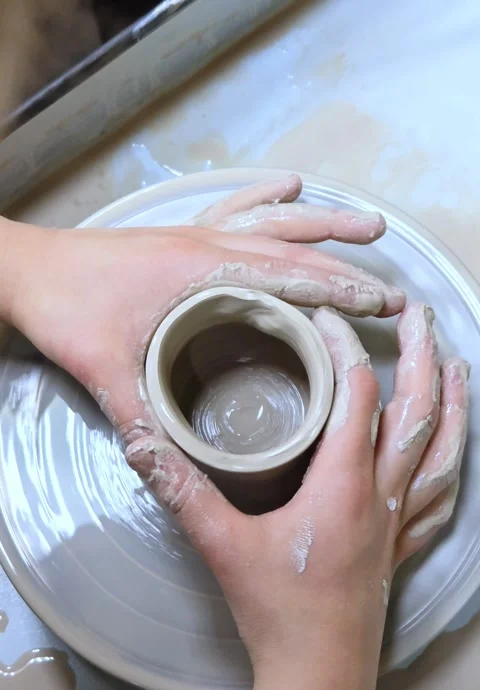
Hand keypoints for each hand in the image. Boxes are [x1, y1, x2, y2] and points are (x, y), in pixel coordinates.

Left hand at [2, 173, 399, 460]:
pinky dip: (267, 199)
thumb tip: (171, 464)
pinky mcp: (179, 234)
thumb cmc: (66, 309)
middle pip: (293, 250)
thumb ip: (142, 420)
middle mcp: (207, 245)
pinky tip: (289, 186)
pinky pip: (235, 208)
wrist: (26, 269)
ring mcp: (195, 234)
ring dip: (321, 225)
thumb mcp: (106, 371)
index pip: (286, 279)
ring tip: (366, 225)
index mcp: (200, 274)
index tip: (378, 305)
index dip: (336, 292)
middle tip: (389, 287)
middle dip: (346, 267)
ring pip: (273, 222)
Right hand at [175, 302, 468, 689]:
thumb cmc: (277, 616)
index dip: (343, 349)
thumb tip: (143, 445)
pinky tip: (455, 455)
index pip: (356, 395)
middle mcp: (382, 498)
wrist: (318, 680)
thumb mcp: (221, 547)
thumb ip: (183, 491)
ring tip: (458, 367)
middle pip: (416, 413)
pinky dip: (452, 465)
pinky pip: (440, 499)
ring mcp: (398, 526)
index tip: (325, 319)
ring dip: (453, 405)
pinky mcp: (401, 551)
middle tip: (419, 317)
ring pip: (441, 452)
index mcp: (343, 486)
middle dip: (424, 358)